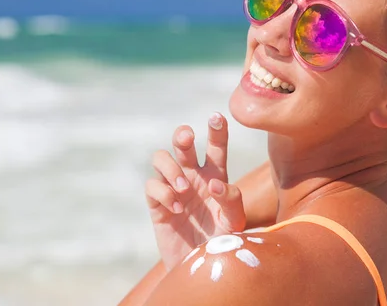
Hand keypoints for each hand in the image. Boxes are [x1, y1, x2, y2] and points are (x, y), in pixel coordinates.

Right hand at [145, 113, 245, 270]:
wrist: (200, 268)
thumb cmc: (222, 243)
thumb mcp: (235, 223)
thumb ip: (231, 201)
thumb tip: (213, 183)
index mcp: (215, 176)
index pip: (216, 146)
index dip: (216, 130)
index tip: (216, 117)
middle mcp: (192, 177)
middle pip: (182, 143)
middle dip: (182, 135)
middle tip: (188, 139)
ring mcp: (173, 188)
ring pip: (161, 157)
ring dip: (170, 167)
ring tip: (183, 188)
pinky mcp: (157, 205)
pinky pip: (151, 185)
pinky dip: (163, 192)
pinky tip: (176, 209)